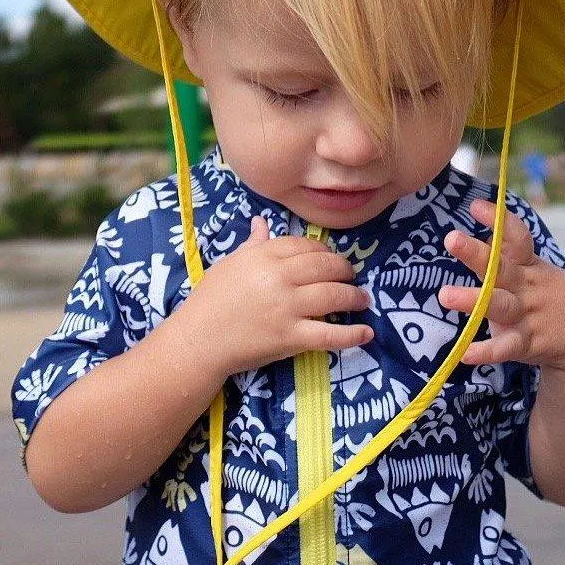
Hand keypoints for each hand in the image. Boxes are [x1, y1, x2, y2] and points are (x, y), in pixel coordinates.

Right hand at [182, 215, 372, 377]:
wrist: (198, 340)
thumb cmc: (210, 301)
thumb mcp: (229, 265)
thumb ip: (252, 245)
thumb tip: (262, 223)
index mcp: (264, 256)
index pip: (306, 246)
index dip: (324, 251)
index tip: (331, 259)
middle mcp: (279, 278)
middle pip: (326, 266)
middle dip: (345, 271)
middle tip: (352, 277)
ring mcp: (287, 308)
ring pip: (334, 296)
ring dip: (354, 297)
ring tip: (362, 299)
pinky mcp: (291, 337)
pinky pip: (330, 334)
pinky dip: (352, 334)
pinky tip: (366, 332)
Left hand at [437, 198, 564, 371]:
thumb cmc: (548, 294)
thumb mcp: (535, 268)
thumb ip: (508, 249)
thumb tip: (481, 220)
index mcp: (528, 265)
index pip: (516, 238)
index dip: (498, 221)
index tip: (476, 206)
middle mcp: (526, 287)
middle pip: (501, 268)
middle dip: (476, 253)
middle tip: (451, 238)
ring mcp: (527, 315)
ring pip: (499, 305)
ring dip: (473, 300)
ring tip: (445, 295)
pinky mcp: (526, 343)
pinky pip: (505, 347)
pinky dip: (487, 351)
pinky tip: (465, 353)